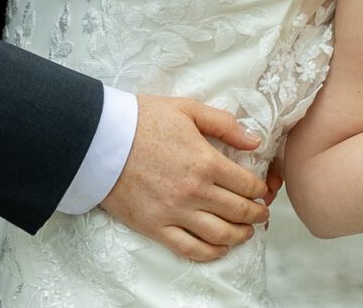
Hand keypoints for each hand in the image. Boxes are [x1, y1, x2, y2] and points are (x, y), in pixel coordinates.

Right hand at [98, 96, 269, 261]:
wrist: (100, 139)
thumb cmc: (142, 120)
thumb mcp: (186, 109)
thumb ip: (224, 124)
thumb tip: (254, 141)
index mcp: (205, 161)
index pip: (246, 184)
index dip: (260, 189)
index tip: (262, 190)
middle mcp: (195, 191)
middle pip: (238, 211)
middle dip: (256, 213)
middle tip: (260, 212)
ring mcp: (175, 212)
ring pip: (220, 235)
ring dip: (240, 236)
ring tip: (246, 232)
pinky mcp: (155, 227)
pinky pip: (190, 249)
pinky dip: (211, 253)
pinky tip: (219, 248)